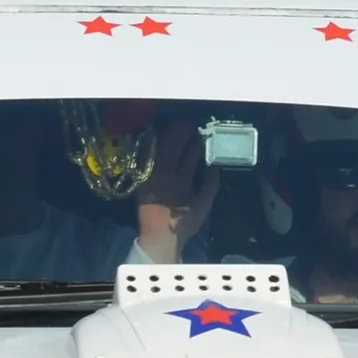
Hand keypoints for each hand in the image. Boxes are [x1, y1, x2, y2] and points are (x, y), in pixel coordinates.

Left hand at [134, 123, 220, 264]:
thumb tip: (214, 167)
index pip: (191, 154)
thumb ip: (210, 185)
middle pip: (174, 146)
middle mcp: (167, 173)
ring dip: (169, 136)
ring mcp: (153, 174)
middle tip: (189, 121)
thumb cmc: (183, 224)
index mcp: (182, 179)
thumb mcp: (202, 205)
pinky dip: (155, 146)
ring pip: (161, 149)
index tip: (202, 130)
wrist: (159, 236)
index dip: (197, 141)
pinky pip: (149, 157)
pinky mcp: (143, 178)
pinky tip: (160, 138)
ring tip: (176, 125)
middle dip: (182, 132)